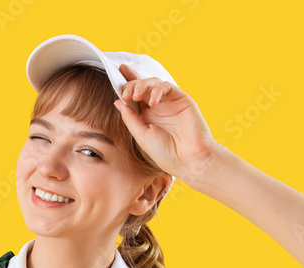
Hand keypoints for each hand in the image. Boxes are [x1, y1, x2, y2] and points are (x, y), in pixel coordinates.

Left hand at [113, 63, 223, 185]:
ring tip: (135, 96)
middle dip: (131, 85)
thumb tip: (117, 102)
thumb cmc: (165, 153)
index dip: (125, 83)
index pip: (133, 96)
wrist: (188, 159)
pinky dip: (157, 90)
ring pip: (153, 83)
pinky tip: (152, 102)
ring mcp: (168, 102)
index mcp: (145, 116)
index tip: (115, 73)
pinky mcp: (181, 99)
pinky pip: (167, 86)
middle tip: (125, 94)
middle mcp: (156, 107)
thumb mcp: (142, 136)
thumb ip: (130, 118)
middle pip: (141, 86)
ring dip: (142, 85)